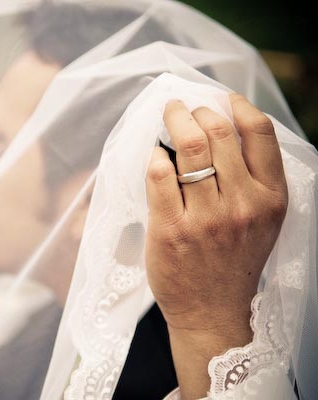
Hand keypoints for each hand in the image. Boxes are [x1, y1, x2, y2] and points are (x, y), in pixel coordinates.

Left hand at [145, 94, 287, 398]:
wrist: (212, 311)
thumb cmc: (234, 261)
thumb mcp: (262, 221)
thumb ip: (252, 179)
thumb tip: (224, 129)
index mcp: (270, 198)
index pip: (259, 133)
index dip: (238, 106)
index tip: (221, 99)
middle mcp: (241, 204)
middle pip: (217, 133)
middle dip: (196, 110)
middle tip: (182, 108)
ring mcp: (205, 217)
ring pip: (189, 148)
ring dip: (174, 122)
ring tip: (167, 117)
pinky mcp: (171, 228)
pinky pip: (159, 175)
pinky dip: (154, 156)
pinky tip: (154, 155)